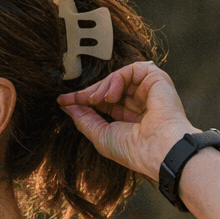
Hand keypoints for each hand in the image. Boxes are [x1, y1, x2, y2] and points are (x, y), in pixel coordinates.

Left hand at [57, 62, 197, 180]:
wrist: (157, 149)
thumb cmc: (133, 149)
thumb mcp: (100, 135)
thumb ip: (83, 119)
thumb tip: (66, 106)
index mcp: (129, 118)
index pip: (103, 103)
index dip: (82, 99)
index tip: (62, 100)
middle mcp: (140, 103)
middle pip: (108, 88)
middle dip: (88, 92)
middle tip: (75, 99)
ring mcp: (149, 90)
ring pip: (118, 77)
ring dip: (101, 87)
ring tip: (97, 101)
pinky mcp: (157, 79)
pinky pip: (132, 70)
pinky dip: (116, 79)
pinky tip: (111, 96)